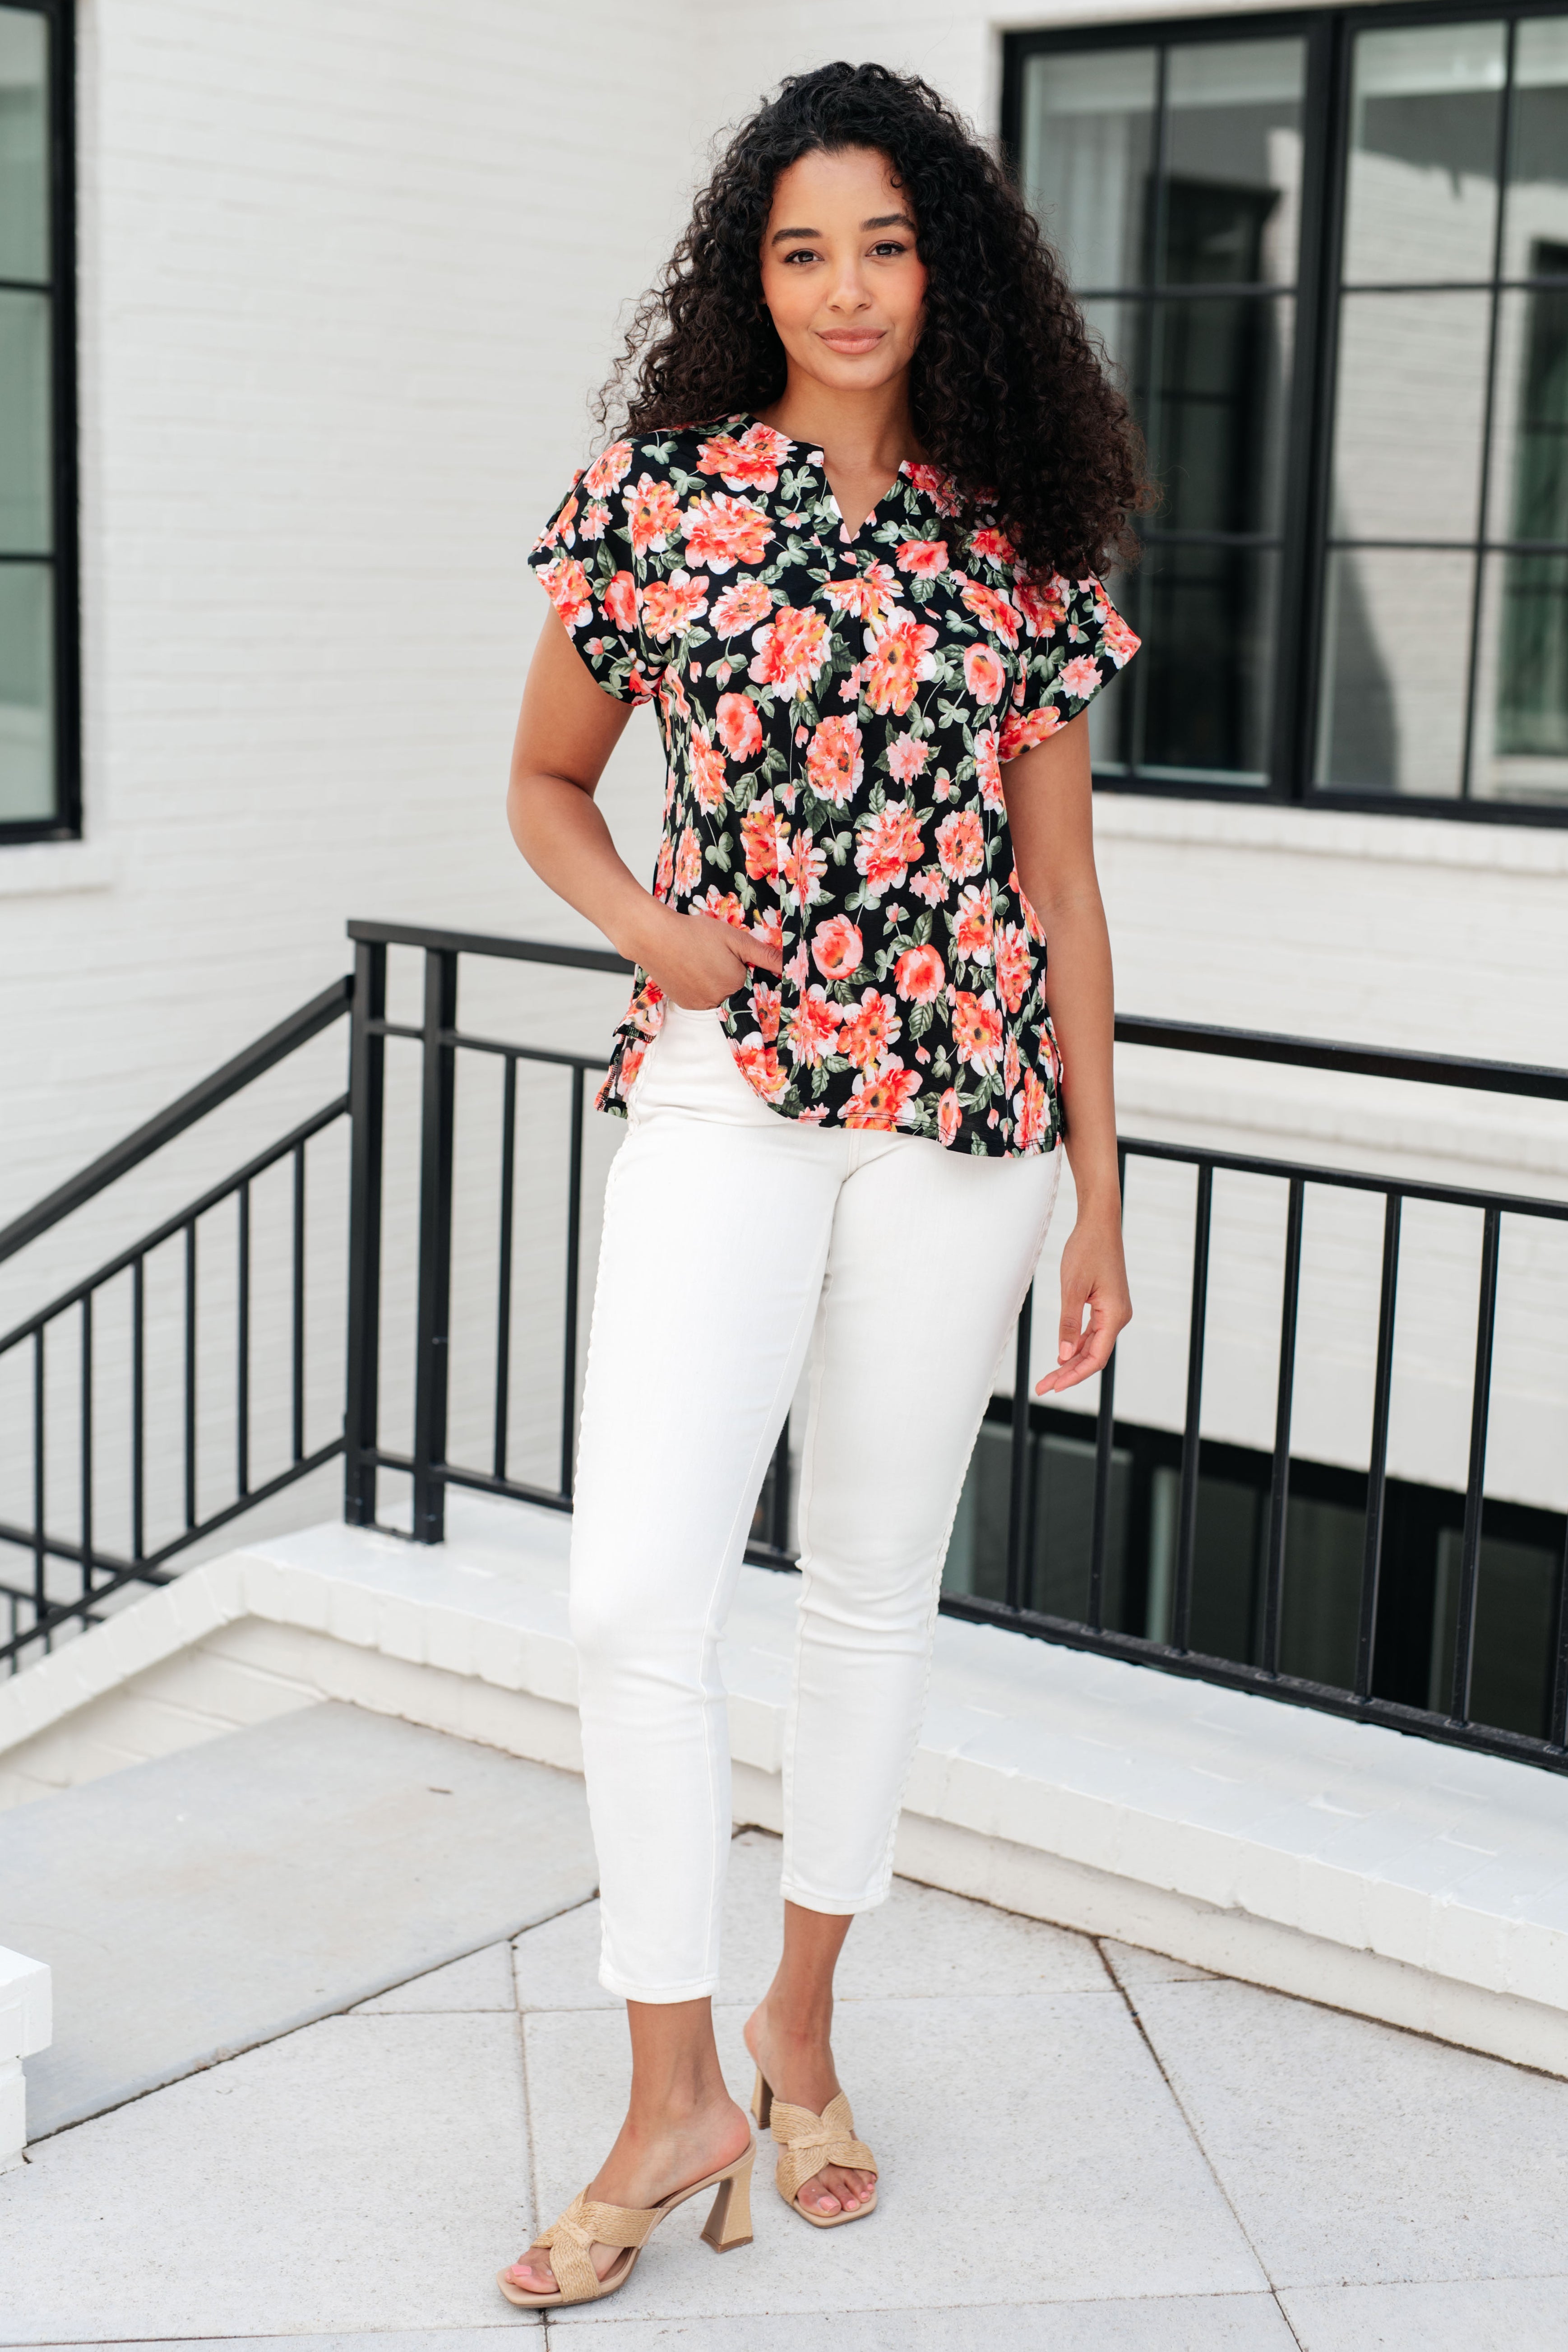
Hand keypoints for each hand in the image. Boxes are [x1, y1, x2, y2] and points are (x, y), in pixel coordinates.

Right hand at [633, 901, 783, 1010]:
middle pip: (735, 994)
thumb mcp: (734, 938)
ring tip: (703, 962)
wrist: (653, 937)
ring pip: (718, 998)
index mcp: (735, 985)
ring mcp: (699, 1005)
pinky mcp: (684, 1004)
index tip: (740, 961)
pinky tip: (693, 970)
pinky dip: (701, 989)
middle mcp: (718, 1001)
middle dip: (732, 978)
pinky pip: (701, 1001)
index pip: (753, 986)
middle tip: (716, 958)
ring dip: (716, 985)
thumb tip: (790, 967)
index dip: (749, 972)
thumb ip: (763, 954)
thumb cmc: (695, 933)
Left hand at [1036, 1208, 1131, 1395]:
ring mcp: (1114, 1312)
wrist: (1099, 1225)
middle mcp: (1118, 1317)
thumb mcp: (1072, 1287)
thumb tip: (1063, 1354)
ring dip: (1070, 1362)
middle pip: (1093, 1356)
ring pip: (1092, 1346)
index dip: (1074, 1375)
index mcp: (1114, 1315)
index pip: (1096, 1357)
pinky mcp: (1107, 1306)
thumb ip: (1069, 1323)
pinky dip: (1076, 1346)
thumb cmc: (1087, 1250)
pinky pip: (1092, 1333)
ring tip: (1048, 1378)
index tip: (1053, 1386)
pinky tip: (1062, 1356)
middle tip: (1042, 1387)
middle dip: (1068, 1373)